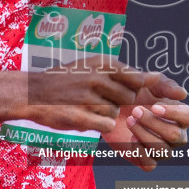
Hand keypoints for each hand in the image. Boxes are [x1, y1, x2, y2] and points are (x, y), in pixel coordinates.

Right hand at [19, 62, 159, 133]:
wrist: (31, 93)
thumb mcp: (93, 66)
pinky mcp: (80, 117)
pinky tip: (85, 117)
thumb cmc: (66, 79)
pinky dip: (99, 125)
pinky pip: (106, 125)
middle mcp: (96, 77)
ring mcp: (87, 97)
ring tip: (86, 107)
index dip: (131, 89)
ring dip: (105, 114)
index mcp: (102, 63)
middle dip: (118, 103)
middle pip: (129, 99)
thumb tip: (156, 77)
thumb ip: (124, 72)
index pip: (137, 79)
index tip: (118, 91)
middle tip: (99, 100)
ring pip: (116, 113)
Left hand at [102, 74, 188, 171]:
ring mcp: (162, 149)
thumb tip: (183, 94)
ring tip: (130, 121)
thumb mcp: (150, 84)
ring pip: (162, 151)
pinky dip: (140, 153)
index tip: (155, 106)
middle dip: (153, 123)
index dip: (174, 113)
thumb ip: (166, 86)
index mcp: (180, 116)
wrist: (113, 106)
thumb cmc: (136, 92)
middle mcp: (176, 135)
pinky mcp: (145, 158)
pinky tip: (131, 138)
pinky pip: (150, 165)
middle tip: (135, 111)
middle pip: (175, 136)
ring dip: (144, 135)